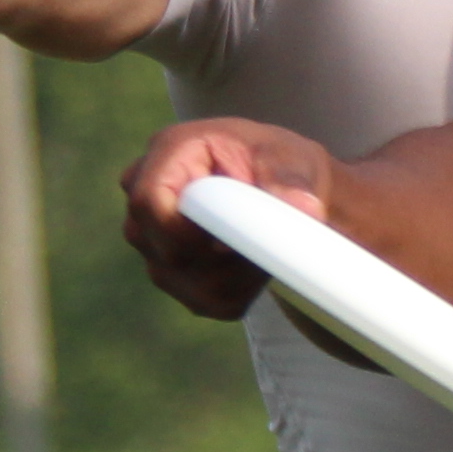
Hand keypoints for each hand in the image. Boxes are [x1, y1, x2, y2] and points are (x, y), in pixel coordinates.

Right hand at [123, 118, 342, 324]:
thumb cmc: (283, 165)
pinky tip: (255, 268)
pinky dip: (235, 294)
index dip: (187, 231)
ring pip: (180, 280)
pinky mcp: (167, 269)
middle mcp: (148, 193)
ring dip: (232, 278)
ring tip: (265, 250)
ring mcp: (150, 236)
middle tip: (266, 245)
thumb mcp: (294, 159)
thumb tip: (304, 207)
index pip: (149, 201)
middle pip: (163, 249)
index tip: (234, 243)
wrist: (285, 192)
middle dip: (219, 259)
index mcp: (171, 151)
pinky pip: (199, 300)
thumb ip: (292, 180)